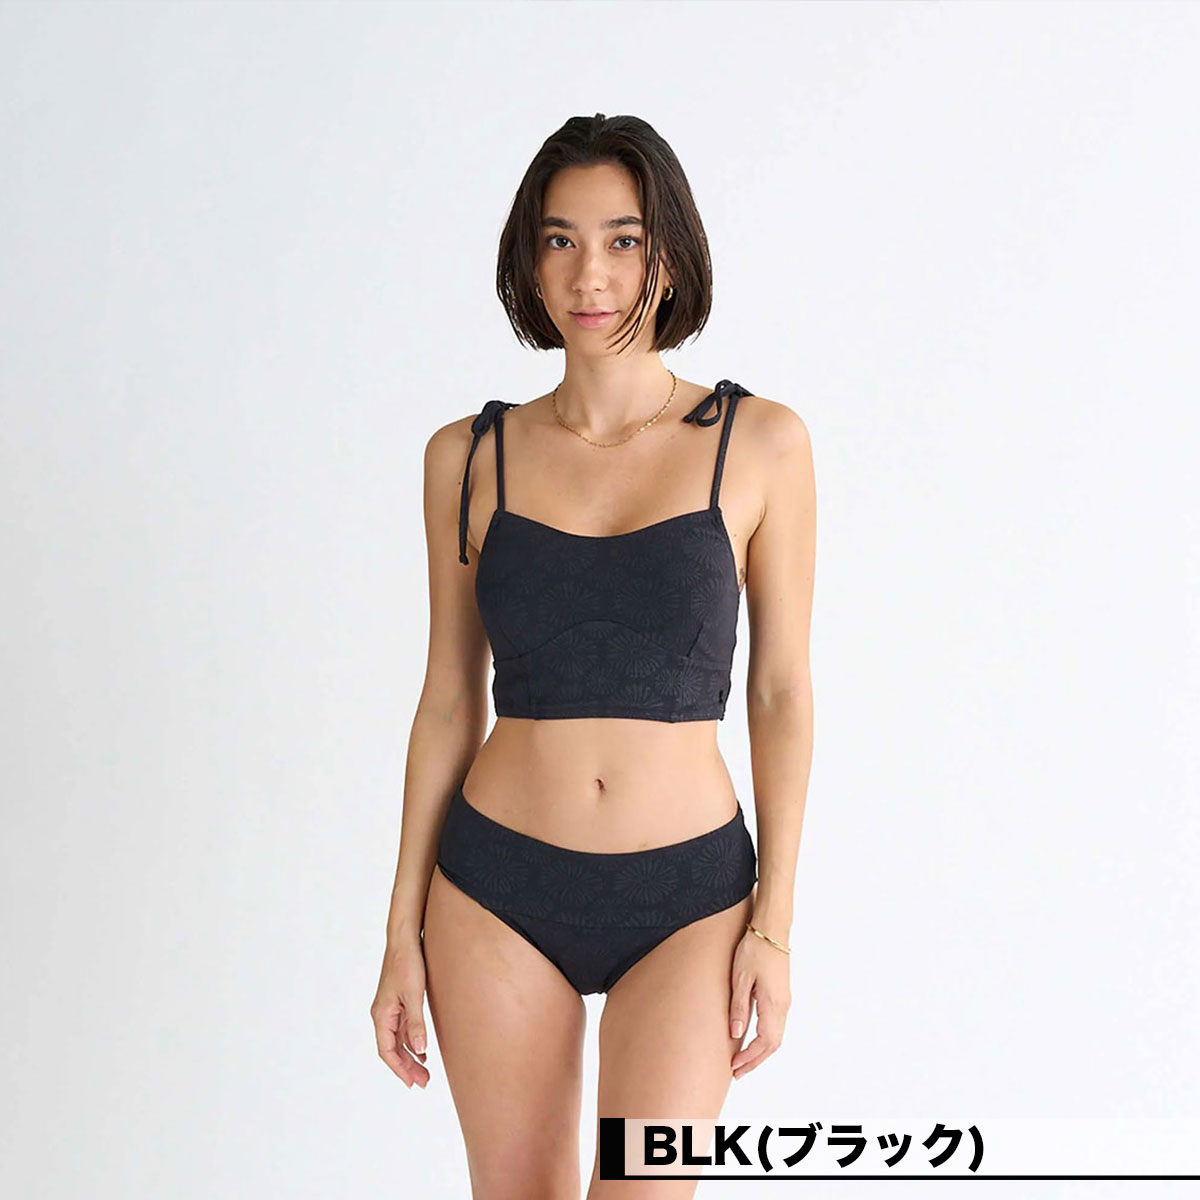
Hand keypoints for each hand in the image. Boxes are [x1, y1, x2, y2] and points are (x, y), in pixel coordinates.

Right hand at [371, 936, 431, 1089]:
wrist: (405, 939)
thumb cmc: (407, 964)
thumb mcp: (414, 996)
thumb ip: (416, 1024)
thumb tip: (420, 1051)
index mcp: (381, 1015)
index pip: (387, 1051)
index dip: (399, 1069)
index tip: (412, 1083)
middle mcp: (382, 1014)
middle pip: (392, 1049)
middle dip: (406, 1067)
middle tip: (423, 1082)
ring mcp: (390, 1008)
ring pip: (397, 1040)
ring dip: (409, 1056)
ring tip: (424, 1071)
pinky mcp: (399, 1001)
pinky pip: (402, 1029)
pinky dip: (411, 1041)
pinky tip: (422, 1049)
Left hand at [728, 926, 790, 1079]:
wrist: (771, 929)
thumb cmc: (754, 950)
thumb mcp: (740, 978)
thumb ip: (739, 1007)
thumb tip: (736, 1034)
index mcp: (773, 1004)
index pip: (764, 1042)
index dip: (750, 1058)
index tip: (734, 1066)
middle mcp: (783, 1006)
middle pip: (773, 1044)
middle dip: (755, 1060)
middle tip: (737, 1072)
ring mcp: (785, 1000)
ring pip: (776, 1036)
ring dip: (760, 1051)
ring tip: (742, 1060)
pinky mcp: (782, 994)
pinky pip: (776, 1025)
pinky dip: (765, 1038)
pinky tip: (752, 1039)